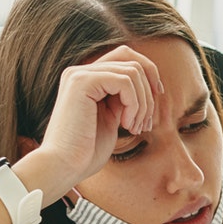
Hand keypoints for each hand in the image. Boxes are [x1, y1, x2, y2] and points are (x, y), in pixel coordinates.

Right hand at [18, 45, 164, 195]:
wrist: (65, 166)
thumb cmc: (87, 151)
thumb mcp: (111, 118)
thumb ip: (123, 98)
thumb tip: (149, 85)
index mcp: (87, 79)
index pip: (126, 58)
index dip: (148, 74)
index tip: (157, 97)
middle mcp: (81, 72)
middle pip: (131, 58)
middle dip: (149, 89)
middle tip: (147, 121)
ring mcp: (79, 74)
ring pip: (132, 72)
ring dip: (143, 103)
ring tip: (135, 127)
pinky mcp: (82, 82)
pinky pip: (125, 81)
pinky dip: (134, 104)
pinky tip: (126, 125)